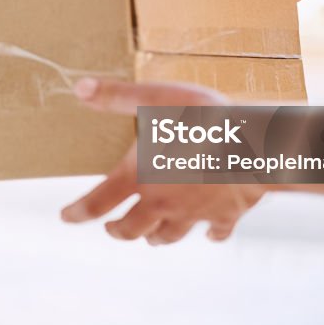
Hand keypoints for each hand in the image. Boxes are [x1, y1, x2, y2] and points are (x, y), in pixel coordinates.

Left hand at [61, 78, 265, 243]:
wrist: (258, 146)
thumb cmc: (205, 117)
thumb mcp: (156, 97)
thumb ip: (117, 95)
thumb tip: (78, 87)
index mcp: (140, 177)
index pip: (98, 203)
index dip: (77, 212)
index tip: (66, 217)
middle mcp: (162, 203)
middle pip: (131, 230)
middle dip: (118, 231)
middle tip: (111, 228)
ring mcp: (194, 214)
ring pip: (167, 237)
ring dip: (155, 236)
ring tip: (150, 235)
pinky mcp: (225, 216)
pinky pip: (215, 232)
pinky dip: (210, 234)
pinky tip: (211, 233)